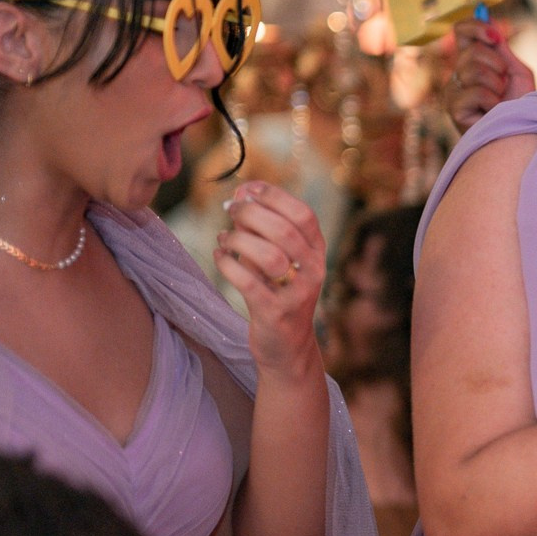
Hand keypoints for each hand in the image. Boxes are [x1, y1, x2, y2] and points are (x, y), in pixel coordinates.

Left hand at [215, 181, 325, 377]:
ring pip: (269, 256)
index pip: (304, 214)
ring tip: (225, 238)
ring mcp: (297, 294)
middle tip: (230, 210)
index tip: (248, 188)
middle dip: (252, 214)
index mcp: (317, 252)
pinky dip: (228, 265)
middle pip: (286, 231)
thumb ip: (262, 229)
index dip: (275, 196)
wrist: (287, 347)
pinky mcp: (275, 313)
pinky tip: (220, 257)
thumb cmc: (277, 294)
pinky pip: (248, 282)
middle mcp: (314, 271)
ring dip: (239, 240)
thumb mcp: (277, 260)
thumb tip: (240, 195)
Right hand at [441, 19, 535, 134]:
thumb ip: (502, 50)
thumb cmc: (521, 107)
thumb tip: (490, 22)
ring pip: (473, 70)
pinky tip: (492, 112)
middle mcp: (458, 74)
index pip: (462, 31)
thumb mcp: (516, 72)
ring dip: (497, 85)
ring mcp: (452, 91)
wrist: (522, 133)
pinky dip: (492, 101)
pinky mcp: (453, 108)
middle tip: (504, 85)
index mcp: (472, 61)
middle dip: (498, 66)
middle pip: (471, 51)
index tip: (496, 36)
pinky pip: (475, 91)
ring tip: (500, 101)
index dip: (477, 27)